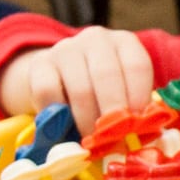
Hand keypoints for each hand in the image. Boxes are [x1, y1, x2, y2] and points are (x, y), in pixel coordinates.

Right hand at [0, 26, 153, 131]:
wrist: (60, 78)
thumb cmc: (101, 91)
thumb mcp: (122, 93)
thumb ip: (132, 110)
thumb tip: (140, 137)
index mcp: (125, 43)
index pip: (137, 66)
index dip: (138, 98)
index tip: (136, 124)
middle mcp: (96, 39)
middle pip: (107, 75)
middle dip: (112, 113)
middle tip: (113, 138)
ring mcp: (66, 49)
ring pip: (80, 88)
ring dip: (87, 121)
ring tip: (91, 140)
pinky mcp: (40, 64)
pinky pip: (48, 92)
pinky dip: (58, 116)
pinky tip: (64, 127)